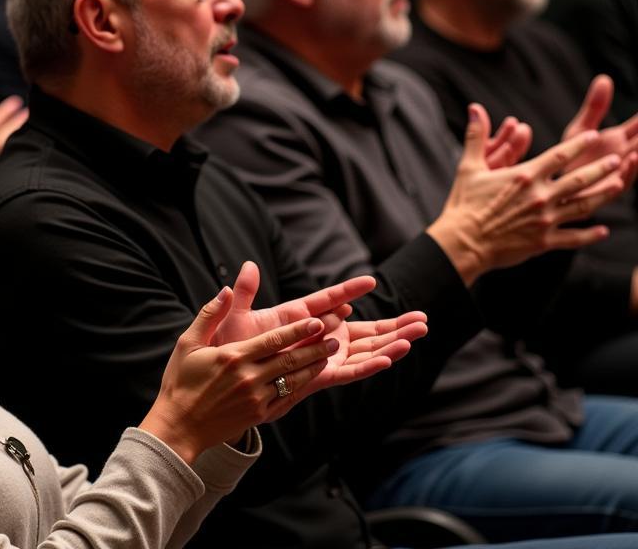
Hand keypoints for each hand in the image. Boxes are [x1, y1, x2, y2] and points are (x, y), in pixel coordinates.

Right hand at [139, 285, 339, 463]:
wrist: (178, 426)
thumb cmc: (180, 381)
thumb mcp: (187, 342)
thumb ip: (210, 314)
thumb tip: (226, 289)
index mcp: (233, 357)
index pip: (274, 340)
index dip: (298, 330)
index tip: (318, 321)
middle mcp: (249, 378)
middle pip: (290, 360)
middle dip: (316, 347)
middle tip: (337, 336)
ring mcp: (256, 399)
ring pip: (293, 380)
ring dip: (314, 366)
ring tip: (332, 355)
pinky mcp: (259, 416)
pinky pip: (287, 399)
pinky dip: (302, 388)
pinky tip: (312, 379)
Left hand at [215, 263, 426, 397]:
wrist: (225, 384)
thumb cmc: (230, 350)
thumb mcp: (237, 318)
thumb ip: (246, 292)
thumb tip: (249, 265)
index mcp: (299, 317)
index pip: (331, 299)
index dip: (351, 289)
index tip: (371, 280)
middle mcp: (318, 337)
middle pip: (363, 328)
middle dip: (393, 324)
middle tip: (423, 318)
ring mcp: (323, 357)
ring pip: (365, 349)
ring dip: (392, 342)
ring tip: (420, 332)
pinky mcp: (322, 377)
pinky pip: (351, 371)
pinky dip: (371, 363)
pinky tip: (392, 355)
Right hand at [429, 103, 620, 285]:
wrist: (463, 241)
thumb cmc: (464, 204)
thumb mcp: (468, 167)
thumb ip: (477, 137)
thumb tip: (474, 109)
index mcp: (525, 176)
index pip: (559, 155)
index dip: (579, 144)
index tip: (593, 135)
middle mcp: (540, 196)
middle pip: (579, 179)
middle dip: (601, 168)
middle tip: (617, 160)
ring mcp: (545, 220)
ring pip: (583, 206)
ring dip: (603, 195)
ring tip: (619, 185)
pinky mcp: (544, 242)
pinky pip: (574, 238)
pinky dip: (590, 235)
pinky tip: (603, 230)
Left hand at [562, 75, 637, 191]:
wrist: (556, 184)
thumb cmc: (571, 155)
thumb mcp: (581, 128)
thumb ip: (595, 107)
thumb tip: (604, 78)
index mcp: (619, 139)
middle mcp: (623, 155)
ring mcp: (618, 172)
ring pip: (637, 162)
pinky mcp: (607, 188)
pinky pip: (622, 181)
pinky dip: (629, 172)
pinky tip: (631, 159)